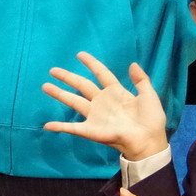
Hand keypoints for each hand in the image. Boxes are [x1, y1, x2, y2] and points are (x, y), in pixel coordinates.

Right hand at [41, 52, 167, 160]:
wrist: (148, 141)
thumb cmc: (150, 120)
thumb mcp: (149, 96)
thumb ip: (141, 80)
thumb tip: (132, 64)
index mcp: (116, 92)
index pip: (101, 74)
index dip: (92, 64)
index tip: (80, 55)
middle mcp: (102, 102)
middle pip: (81, 85)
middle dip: (67, 77)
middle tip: (53, 70)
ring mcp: (95, 116)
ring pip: (73, 101)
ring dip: (59, 94)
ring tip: (45, 86)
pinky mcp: (91, 130)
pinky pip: (72, 127)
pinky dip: (59, 127)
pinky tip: (47, 125)